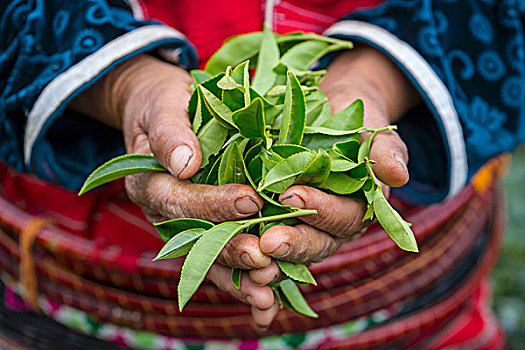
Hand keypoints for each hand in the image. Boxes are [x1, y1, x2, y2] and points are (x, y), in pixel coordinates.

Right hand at [70, 54, 276, 327]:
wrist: (164, 113)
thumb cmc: (164, 103)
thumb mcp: (162, 106)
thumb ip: (171, 133)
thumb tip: (185, 164)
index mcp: (148, 184)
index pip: (181, 200)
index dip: (214, 203)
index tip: (250, 202)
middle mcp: (165, 213)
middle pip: (198, 237)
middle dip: (232, 250)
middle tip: (264, 260)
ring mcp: (186, 225)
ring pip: (211, 258)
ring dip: (239, 279)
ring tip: (268, 295)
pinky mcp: (206, 229)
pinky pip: (223, 258)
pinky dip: (243, 281)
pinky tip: (268, 301)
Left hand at [257, 44, 418, 272]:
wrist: (331, 113)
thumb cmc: (356, 120)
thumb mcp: (373, 129)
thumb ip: (385, 152)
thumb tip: (397, 176)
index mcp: (359, 208)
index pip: (343, 218)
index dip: (320, 210)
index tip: (292, 196)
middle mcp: (332, 225)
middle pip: (316, 243)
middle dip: (292, 242)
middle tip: (266, 242)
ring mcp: (304, 226)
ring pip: (289, 248)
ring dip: (267, 253)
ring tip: (245, 249)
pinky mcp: (277, 220)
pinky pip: (265, 238)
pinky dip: (248, 246)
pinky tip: (225, 246)